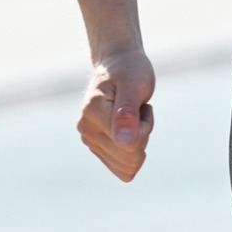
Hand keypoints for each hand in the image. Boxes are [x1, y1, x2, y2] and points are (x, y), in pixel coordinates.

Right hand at [77, 50, 154, 181]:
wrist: (117, 64)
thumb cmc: (130, 70)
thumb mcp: (135, 84)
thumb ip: (128, 114)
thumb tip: (126, 144)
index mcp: (92, 113)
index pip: (132, 145)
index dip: (145, 124)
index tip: (139, 102)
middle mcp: (86, 129)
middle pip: (130, 157)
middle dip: (143, 133)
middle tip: (138, 108)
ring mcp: (89, 139)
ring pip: (128, 164)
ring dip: (139, 139)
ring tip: (132, 114)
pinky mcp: (96, 146)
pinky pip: (123, 167)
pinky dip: (133, 148)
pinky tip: (129, 126)